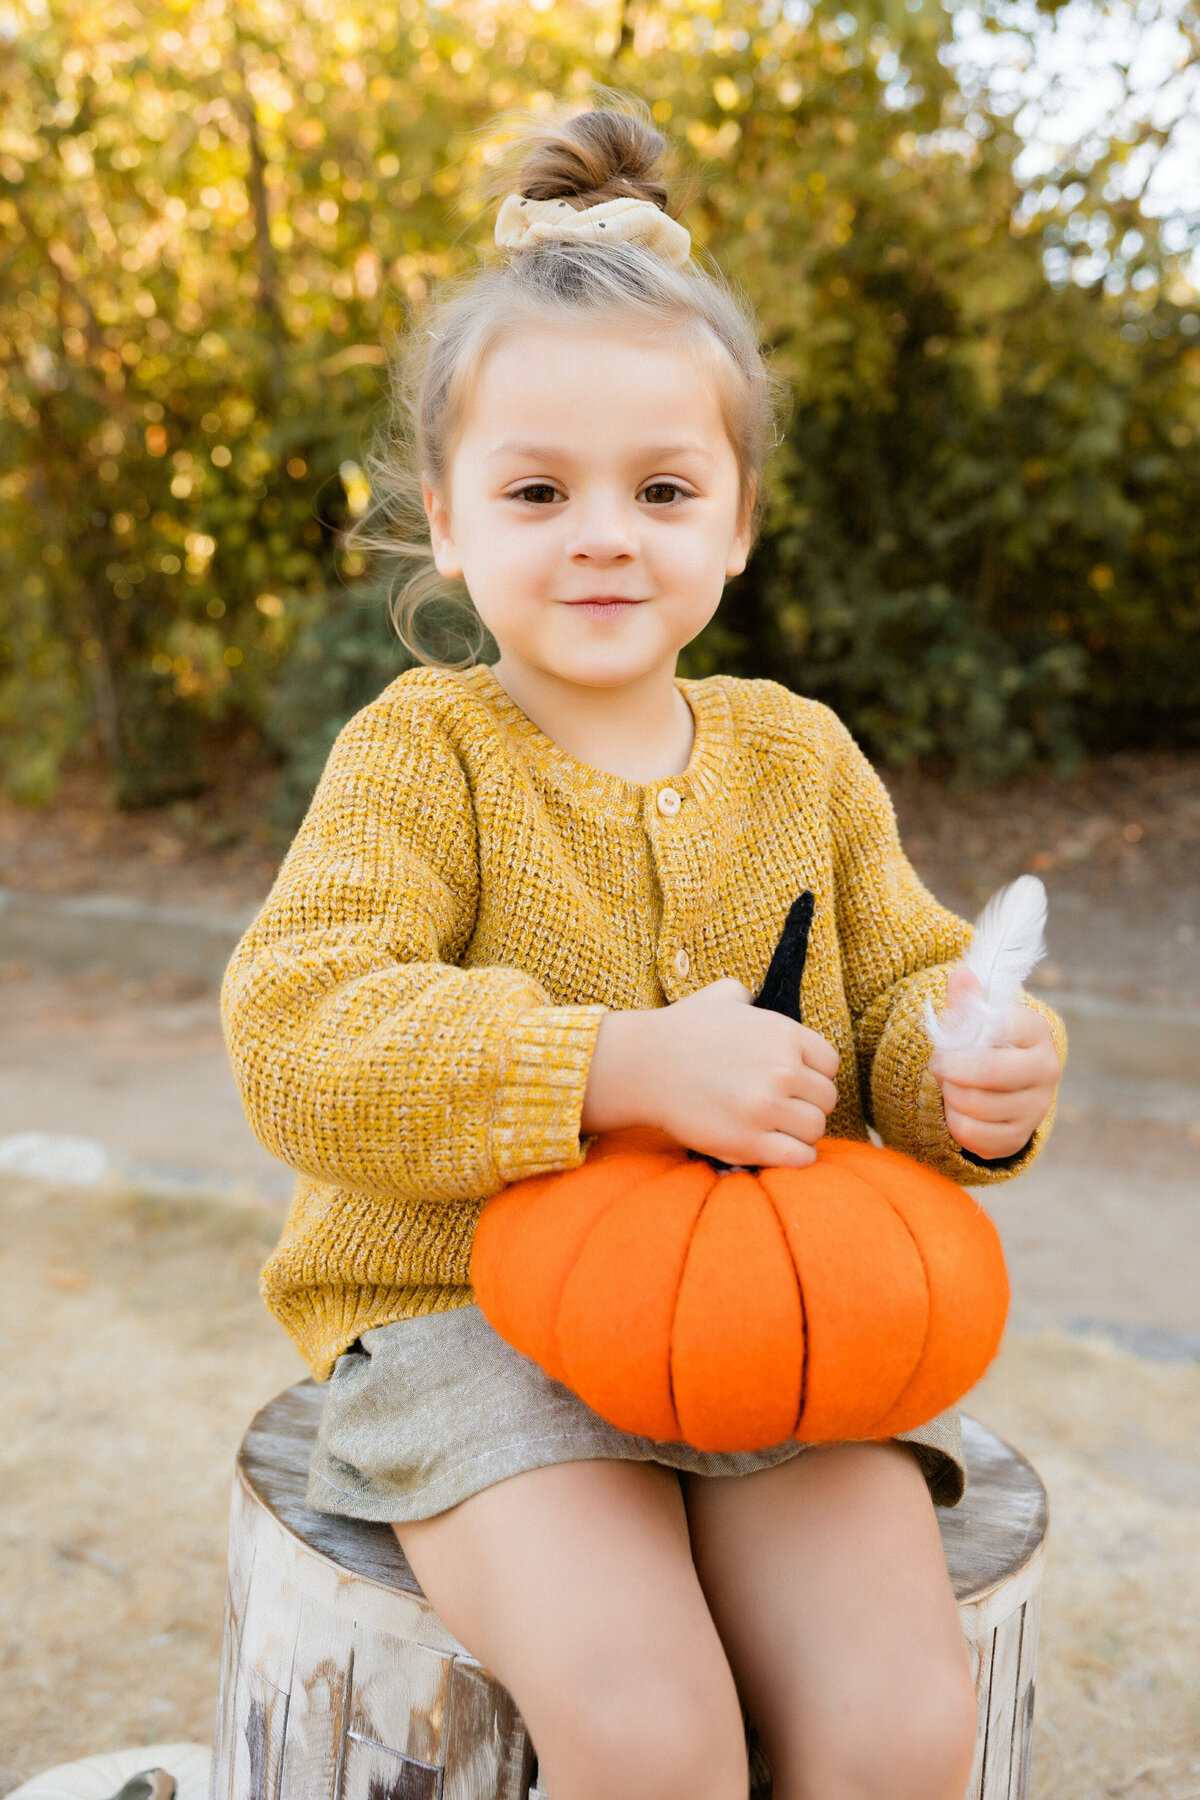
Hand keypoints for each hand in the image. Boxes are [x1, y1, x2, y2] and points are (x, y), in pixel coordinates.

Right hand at [580, 979, 840, 1167]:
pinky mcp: (749, 1142)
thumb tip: (755, 1000)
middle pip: (826, 1099)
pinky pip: (800, 1157)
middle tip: (782, 1107)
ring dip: (800, 1132)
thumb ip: (750, 996)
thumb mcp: (722, 996)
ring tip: (776, 1128)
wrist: (642, 1066)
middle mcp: (782, 1070)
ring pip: (816, 1129)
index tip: (793, 1081)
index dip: (813, 1074)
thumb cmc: (681, 1029)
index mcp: (784, 1034)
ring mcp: (766, 1108)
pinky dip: (794, 1157)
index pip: (830, 1064)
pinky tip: (776, 1148)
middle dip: (807, 1104)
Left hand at [930, 968, 1060, 1160]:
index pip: (1005, 1025)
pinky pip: (972, 1133)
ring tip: (951, 1085)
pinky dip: (954, 1121)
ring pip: (976, 1104)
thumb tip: (961, 975)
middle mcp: (1046, 1069)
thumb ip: (967, 1000)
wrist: (997, 1088)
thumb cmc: (983, 1045)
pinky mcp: (1019, 1137)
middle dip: (952, 1069)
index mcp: (1036, 1031)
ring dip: (950, 1094)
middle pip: (991, 1071)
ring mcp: (1036, 1106)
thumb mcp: (975, 1020)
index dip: (966, 1034)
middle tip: (940, 1065)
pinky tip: (958, 1110)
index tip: (950, 1040)